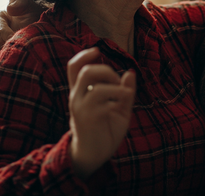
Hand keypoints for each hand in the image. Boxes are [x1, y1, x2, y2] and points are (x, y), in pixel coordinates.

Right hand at [0, 0, 45, 61]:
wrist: (48, 22)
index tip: (11, 35)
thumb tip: (10, 9)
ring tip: (8, 55)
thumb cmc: (36, 8)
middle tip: (11, 46)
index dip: (0, 30)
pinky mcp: (6, 52)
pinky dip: (0, 61)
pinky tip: (9, 62)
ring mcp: (0, 43)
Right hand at [67, 48, 135, 179]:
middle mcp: (77, 97)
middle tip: (117, 81)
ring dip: (115, 86)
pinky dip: (117, 99)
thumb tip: (130, 72)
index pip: (74, 67)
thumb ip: (124, 90)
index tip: (97, 50)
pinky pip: (103, 102)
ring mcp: (80, 108)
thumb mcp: (119, 107)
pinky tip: (122, 107)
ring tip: (124, 94)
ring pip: (95, 86)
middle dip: (106, 70)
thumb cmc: (106, 128)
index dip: (84, 55)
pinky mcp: (87, 118)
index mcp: (81, 91)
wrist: (94, 155)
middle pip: (86, 71)